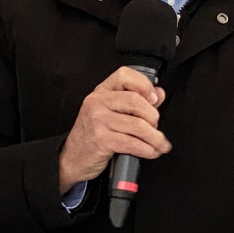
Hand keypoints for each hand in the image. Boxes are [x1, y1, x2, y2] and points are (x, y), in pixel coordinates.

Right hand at [59, 66, 170, 193]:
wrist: (73, 157)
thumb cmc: (95, 133)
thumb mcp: (112, 112)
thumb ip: (137, 101)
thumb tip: (159, 93)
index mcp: (102, 91)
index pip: (124, 75)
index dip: (143, 84)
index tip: (154, 98)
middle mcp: (97, 102)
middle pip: (135, 101)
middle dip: (153, 116)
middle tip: (156, 126)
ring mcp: (98, 120)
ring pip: (137, 125)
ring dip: (155, 137)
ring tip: (160, 144)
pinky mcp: (101, 139)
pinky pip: (131, 143)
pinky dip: (147, 149)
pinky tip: (151, 152)